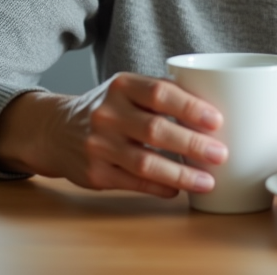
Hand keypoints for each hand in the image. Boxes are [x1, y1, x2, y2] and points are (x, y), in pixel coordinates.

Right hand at [0, 73, 227, 197]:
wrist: (56, 130)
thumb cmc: (107, 107)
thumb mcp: (127, 89)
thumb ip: (161, 93)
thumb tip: (213, 107)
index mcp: (122, 86)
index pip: (160, 93)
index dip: (190, 107)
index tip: (217, 120)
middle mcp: (107, 114)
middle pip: (156, 130)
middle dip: (192, 144)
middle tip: (220, 154)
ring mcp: (98, 145)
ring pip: (145, 162)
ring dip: (181, 174)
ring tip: (207, 180)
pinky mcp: (94, 174)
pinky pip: (133, 183)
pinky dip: (159, 188)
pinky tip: (178, 190)